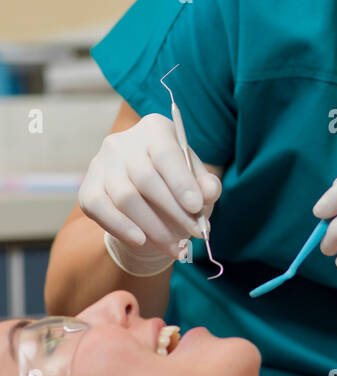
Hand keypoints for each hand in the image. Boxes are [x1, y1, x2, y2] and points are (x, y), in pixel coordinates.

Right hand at [79, 114, 221, 269]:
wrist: (143, 196)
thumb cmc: (176, 183)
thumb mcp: (197, 180)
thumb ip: (207, 185)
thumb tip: (210, 192)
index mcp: (154, 129)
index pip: (166, 154)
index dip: (181, 182)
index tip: (197, 207)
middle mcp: (123, 141)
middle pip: (146, 179)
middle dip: (173, 212)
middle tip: (193, 234)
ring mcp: (101, 163)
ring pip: (125, 198)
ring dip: (152, 227)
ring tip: (175, 246)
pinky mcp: (87, 187)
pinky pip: (100, 210)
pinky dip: (121, 228)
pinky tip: (141, 241)